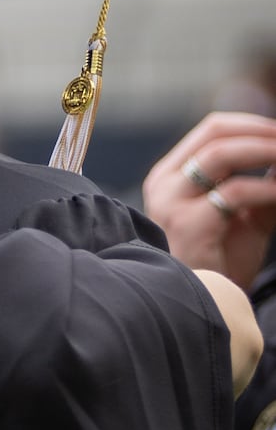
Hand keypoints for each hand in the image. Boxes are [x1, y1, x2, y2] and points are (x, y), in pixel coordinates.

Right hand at [143, 112, 275, 289]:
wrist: (200, 304)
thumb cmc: (219, 261)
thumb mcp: (242, 216)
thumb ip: (262, 186)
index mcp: (172, 176)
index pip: (210, 130)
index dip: (253, 125)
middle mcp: (165, 182)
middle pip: (215, 134)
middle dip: (263, 132)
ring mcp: (171, 202)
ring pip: (221, 154)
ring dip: (267, 150)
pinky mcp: (188, 223)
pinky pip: (234, 192)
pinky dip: (268, 188)